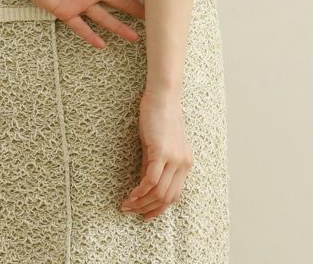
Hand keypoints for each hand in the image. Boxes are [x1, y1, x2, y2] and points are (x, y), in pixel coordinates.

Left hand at [5, 0, 144, 47]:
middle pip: (119, 1)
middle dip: (137, 9)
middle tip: (155, 19)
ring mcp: (81, 2)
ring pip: (105, 18)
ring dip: (119, 27)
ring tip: (136, 37)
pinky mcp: (66, 12)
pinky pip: (81, 27)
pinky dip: (91, 36)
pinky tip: (102, 45)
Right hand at [120, 89, 192, 219]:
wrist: (163, 96)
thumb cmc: (160, 116)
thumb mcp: (159, 145)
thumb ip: (155, 165)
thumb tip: (145, 185)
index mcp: (185, 164)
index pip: (174, 195)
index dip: (159, 208)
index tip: (145, 215)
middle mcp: (183, 164)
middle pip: (166, 197)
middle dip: (147, 209)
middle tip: (130, 211)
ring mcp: (174, 159)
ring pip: (158, 192)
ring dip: (141, 202)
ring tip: (126, 205)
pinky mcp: (161, 152)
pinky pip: (151, 180)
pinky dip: (140, 191)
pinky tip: (131, 195)